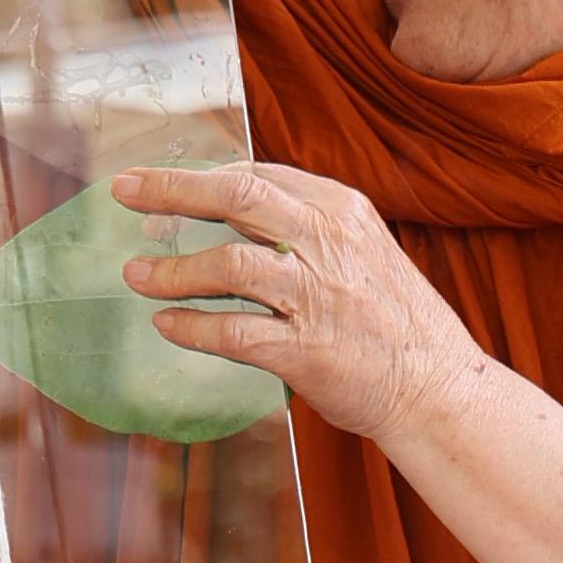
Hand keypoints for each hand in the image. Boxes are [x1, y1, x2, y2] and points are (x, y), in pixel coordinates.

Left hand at [117, 160, 476, 452]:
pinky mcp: (306, 351)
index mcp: (341, 210)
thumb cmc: (394, 321)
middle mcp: (328, 243)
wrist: (437, 388)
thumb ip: (306, 228)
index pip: (257, 175)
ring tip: (138, 275)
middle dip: (171, 191)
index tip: (159, 184)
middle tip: (125, 192)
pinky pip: (233, 332)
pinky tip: (167, 325)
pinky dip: (192, 327)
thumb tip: (234, 214)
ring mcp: (317, 297)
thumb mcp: (362, 251)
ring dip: (173, 271)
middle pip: (235, 197)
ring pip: (228, 265)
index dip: (200, 177)